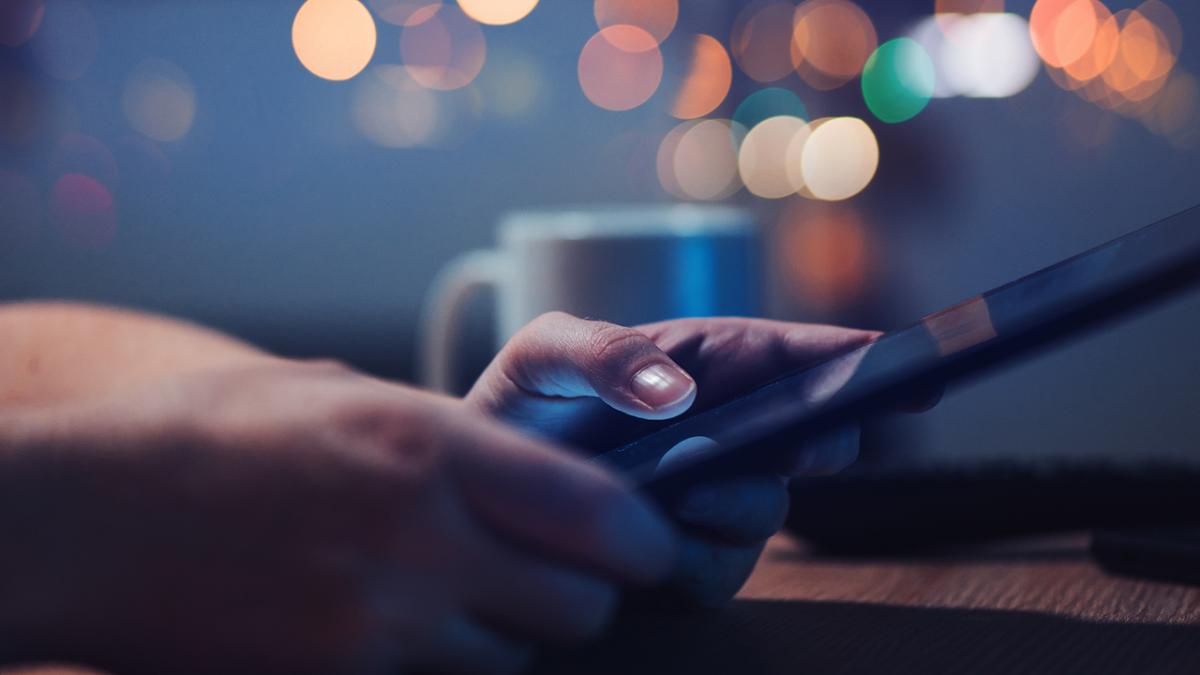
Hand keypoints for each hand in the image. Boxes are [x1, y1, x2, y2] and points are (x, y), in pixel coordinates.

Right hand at [0, 360, 676, 673]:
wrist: (76, 518)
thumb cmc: (200, 434)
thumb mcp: (334, 394)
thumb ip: (439, 432)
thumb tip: (517, 461)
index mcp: (428, 442)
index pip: (598, 512)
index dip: (643, 538)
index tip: (649, 545)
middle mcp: (421, 536)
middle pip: (581, 605)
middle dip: (582, 593)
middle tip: (554, 572)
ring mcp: (380, 623)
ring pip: (519, 659)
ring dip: (512, 635)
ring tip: (456, 594)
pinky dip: (447, 665)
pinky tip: (400, 626)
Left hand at [467, 312, 935, 603]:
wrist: (470, 492)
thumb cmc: (518, 409)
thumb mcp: (543, 354)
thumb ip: (602, 351)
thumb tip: (677, 389)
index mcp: (700, 367)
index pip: (786, 355)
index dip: (847, 354)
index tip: (896, 356)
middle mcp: (722, 432)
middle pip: (807, 433)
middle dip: (821, 433)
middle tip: (811, 437)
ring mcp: (713, 501)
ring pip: (767, 509)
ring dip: (734, 500)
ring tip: (680, 488)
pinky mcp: (690, 563)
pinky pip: (719, 570)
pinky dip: (690, 556)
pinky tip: (653, 540)